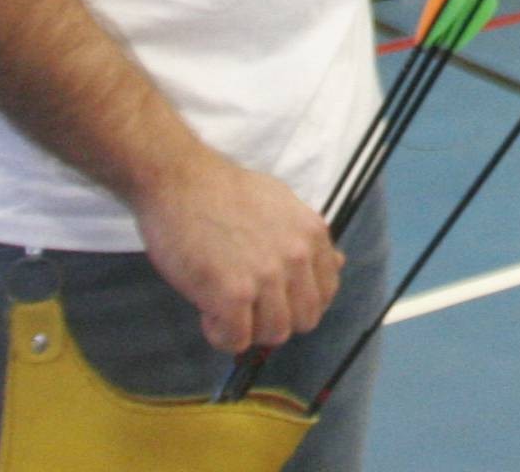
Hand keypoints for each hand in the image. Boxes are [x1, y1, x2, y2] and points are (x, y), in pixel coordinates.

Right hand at [131, 149, 341, 353]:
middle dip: (276, 320)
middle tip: (246, 308)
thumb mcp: (282, 204)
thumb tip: (339, 263)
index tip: (273, 299)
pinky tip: (207, 312)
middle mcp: (297, 256)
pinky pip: (237, 339)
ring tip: (224, 308)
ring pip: (274, 334)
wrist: (180, 180)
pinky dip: (221, 335)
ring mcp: (266, 277)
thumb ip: (307, 239)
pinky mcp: (232, 294)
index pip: (326, 291)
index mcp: (312, 234)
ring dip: (248, 330)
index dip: (298, 302)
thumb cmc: (224, 191)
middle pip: (305, 319)